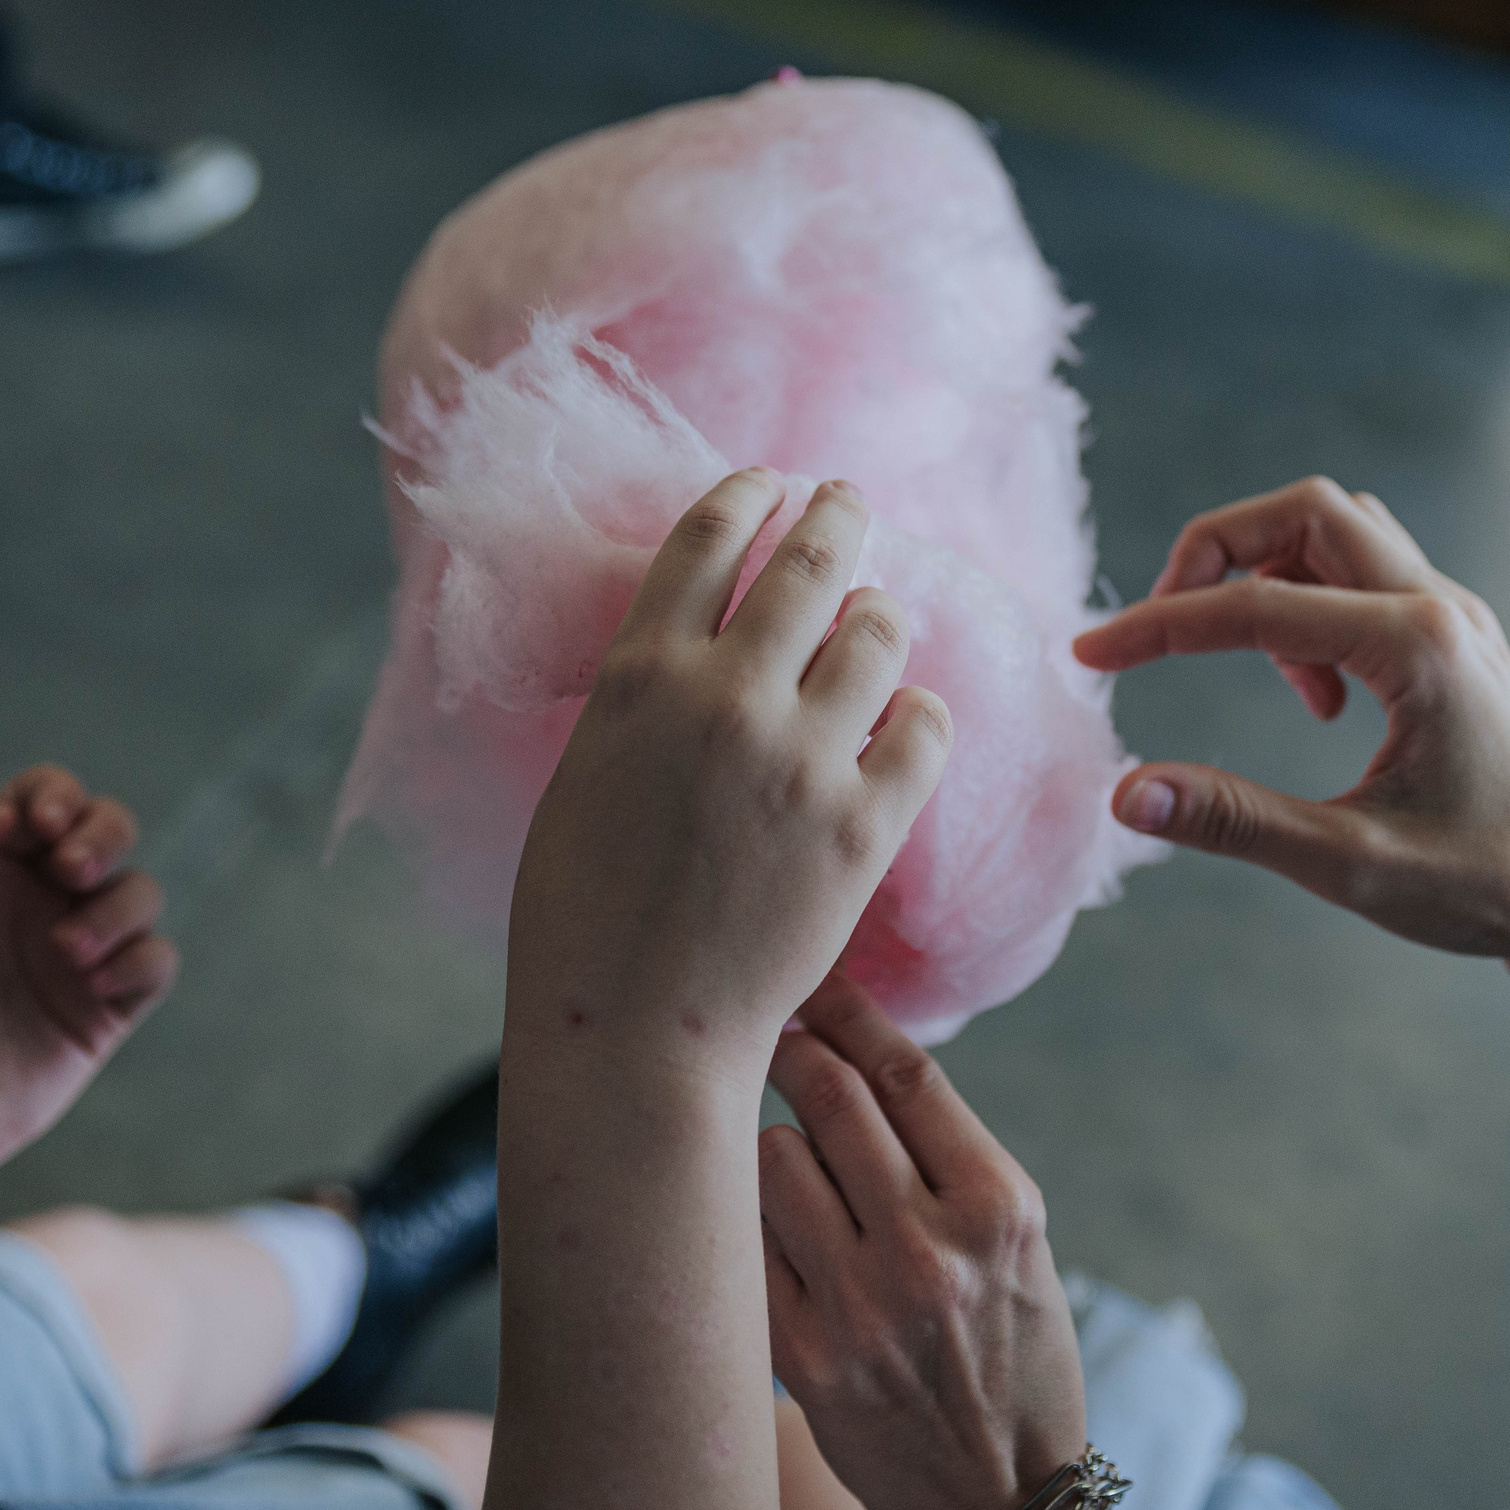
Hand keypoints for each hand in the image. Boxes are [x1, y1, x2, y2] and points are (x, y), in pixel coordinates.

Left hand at [0, 766, 176, 1198]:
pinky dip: (140, 961)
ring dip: (117, 907)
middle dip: (105, 834)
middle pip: (108, 827)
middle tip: (70, 872)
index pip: (41, 796)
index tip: (38, 828)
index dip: (56, 795)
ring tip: (68, 952)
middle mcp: (35, 902)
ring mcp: (76, 955)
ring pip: (141, 891)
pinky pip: (158, 961)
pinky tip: (95, 986)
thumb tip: (2, 820)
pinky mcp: (106, 1011)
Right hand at [507, 472, 952, 1065]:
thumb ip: (646, 697)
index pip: (710, 538)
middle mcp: (727, 697)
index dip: (750, 495)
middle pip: (810, 562)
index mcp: (640, 675)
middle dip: (837, 515)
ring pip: (880, 632)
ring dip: (880, 617)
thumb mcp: (587, 771)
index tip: (773, 482)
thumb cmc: (582, 914)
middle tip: (849, 501)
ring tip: (875, 623)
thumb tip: (698, 645)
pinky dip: (920, 714)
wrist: (631, 1026)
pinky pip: (927, 725)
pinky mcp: (866, 824)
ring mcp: (804, 758)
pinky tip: (905, 722)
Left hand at [760, 975, 1087, 1509]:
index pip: (906, 1073)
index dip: (851, 1012)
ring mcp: (861, 1304)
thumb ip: (951, 1156)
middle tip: (776, 1041)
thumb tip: (860, 1056)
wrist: (1000, 1498)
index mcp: (998, 1208)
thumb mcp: (1020, 1247)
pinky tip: (762, 1229)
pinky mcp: (805, 1355)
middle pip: (828, 1096)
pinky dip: (746, 1222)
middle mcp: (929, 1248)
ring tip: (792, 1169)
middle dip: (794, 1053)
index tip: (818, 982)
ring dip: (771, 1145)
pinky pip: (744, 1244)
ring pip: (771, 1158)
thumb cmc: (1013, 1354)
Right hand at [1073, 477, 1509, 973]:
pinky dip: (1310, 606)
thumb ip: (1233, 820)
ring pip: (1339, 532)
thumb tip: (1123, 793)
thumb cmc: (1485, 889)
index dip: (1158, 626)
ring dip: (1269, 573)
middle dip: (1215, 552)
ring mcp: (1456, 618)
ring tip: (1253, 670)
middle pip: (1305, 511)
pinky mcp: (1456, 641)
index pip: (1258, 604)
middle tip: (1159, 628)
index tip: (1087, 655)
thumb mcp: (1349, 864)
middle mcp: (1443, 610)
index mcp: (1419, 648)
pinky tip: (1316, 701)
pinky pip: (1365, 576)